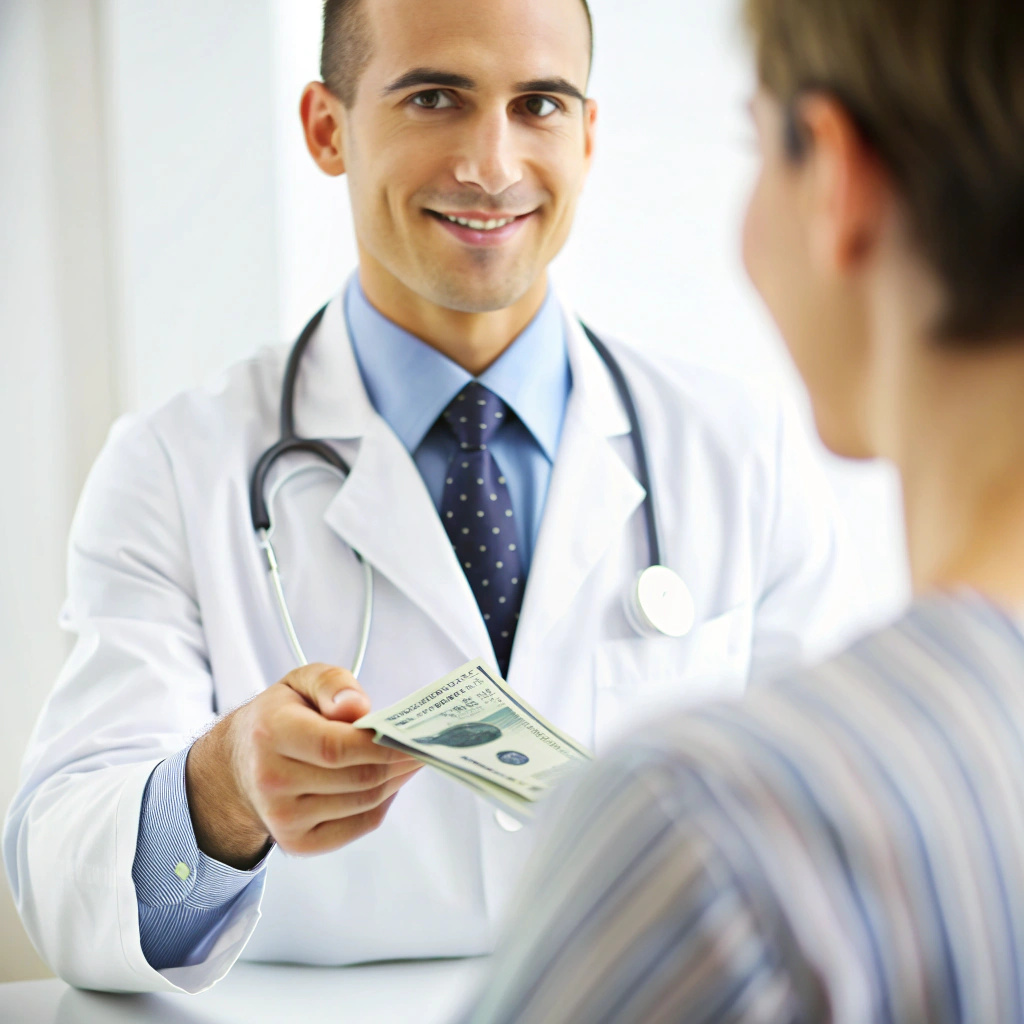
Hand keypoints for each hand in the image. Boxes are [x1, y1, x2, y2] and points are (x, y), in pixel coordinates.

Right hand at [185, 664, 421, 868]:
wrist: (238, 767)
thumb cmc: (279, 717)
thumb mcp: (301, 682)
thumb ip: (332, 683)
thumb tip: (358, 708)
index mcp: (271, 734)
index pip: (336, 747)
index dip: (381, 744)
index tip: (413, 735)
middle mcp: (272, 782)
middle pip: (357, 778)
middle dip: (399, 762)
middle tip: (425, 746)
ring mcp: (283, 820)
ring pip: (364, 802)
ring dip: (396, 780)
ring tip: (411, 759)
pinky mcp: (298, 843)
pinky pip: (359, 825)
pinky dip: (383, 803)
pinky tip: (390, 781)